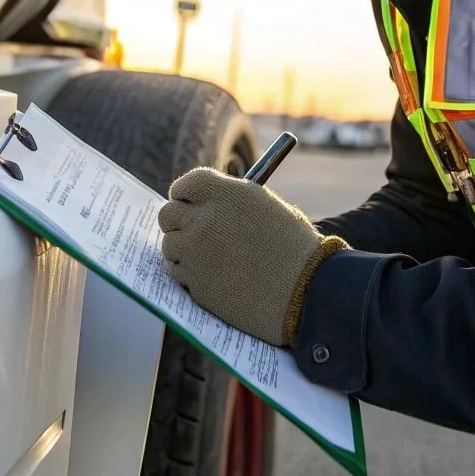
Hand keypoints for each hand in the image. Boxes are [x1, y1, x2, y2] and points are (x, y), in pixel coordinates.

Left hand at [158, 167, 347, 344]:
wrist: (306, 291)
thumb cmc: (293, 247)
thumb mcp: (264, 207)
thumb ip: (230, 202)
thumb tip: (201, 205)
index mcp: (226, 194)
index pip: (186, 184)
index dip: (184, 194)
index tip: (187, 203)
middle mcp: (205, 219)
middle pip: (168, 214)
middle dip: (177, 222)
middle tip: (190, 230)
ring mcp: (197, 253)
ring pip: (170, 246)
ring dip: (184, 251)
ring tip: (210, 259)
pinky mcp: (196, 284)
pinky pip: (179, 274)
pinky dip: (191, 276)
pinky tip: (216, 278)